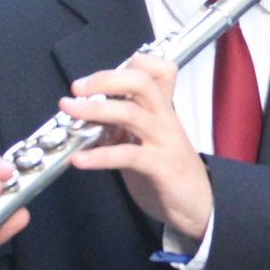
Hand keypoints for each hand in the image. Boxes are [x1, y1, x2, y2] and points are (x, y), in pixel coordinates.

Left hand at [61, 52, 212, 240]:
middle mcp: (165, 119)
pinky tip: (79, 160)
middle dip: (105, 80)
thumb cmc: (168, 170)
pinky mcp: (161, 166)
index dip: (130, 64)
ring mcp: (164, 141)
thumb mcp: (148, 139)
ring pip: (131, 113)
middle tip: (77, 88)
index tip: (97, 78)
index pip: (158, 70)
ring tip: (70, 112)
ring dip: (95, 110)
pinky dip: (100, 155)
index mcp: (162, 109)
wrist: (199, 205)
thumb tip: (90, 111)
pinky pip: (128, 155)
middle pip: (141, 82)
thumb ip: (125, 124)